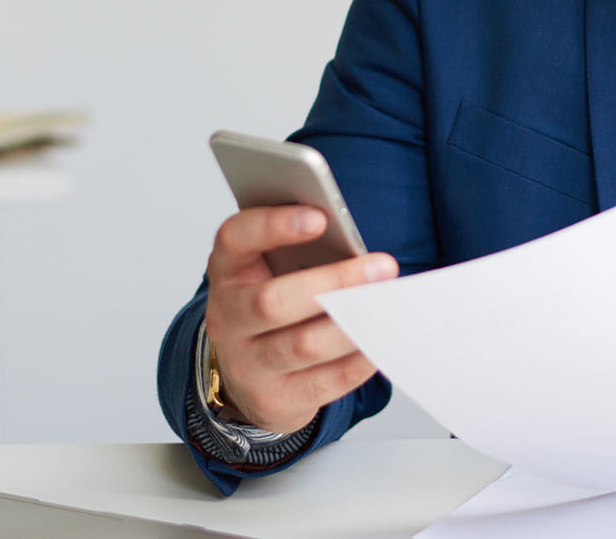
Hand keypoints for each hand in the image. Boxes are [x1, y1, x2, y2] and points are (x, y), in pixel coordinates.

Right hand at [202, 205, 397, 433]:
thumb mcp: (271, 272)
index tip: (320, 217)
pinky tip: (379, 343)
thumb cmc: (271, 306)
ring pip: (303, 346)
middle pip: (273, 301)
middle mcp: (228, 318)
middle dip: (334, 282)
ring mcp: (246, 363)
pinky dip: (356, 362)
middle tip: (382, 267)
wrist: (248, 373)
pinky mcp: (272, 399)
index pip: (235, 239)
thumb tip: (356, 251)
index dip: (273, 227)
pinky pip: (323, 383)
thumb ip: (301, 253)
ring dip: (352, 325)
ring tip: (388, 308)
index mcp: (228, 271)